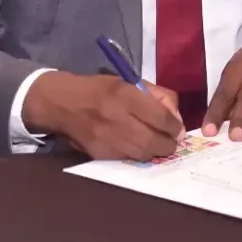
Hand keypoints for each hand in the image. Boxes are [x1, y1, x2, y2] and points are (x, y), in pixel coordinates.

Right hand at [22, 71, 183, 160]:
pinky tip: (141, 149)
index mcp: (125, 95)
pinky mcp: (99, 153)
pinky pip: (127, 158)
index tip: (179, 129)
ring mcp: (107, 139)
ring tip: (160, 146)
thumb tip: (176, 117)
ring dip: (156, 152)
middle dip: (169, 144)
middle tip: (173, 142)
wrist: (62, 104)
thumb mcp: (129, 82)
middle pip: (153, 140)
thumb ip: (157, 96)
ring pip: (142, 153)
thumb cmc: (100, 89)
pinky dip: (138, 155)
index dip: (175, 126)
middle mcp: (116, 118)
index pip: (159, 116)